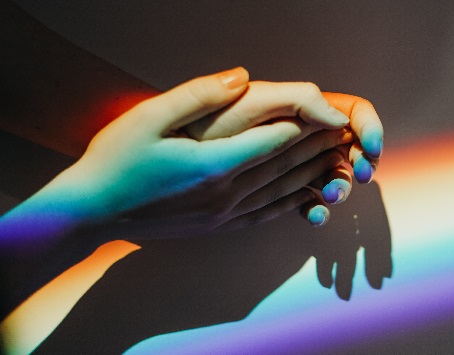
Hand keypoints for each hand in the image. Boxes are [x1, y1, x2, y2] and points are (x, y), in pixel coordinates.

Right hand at [5, 67, 355, 241]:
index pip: (278, 139)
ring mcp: (225, 215)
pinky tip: (307, 198)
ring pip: (283, 191)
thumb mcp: (150, 116)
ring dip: (314, 174)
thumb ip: (199, 95)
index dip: (309, 123)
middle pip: (287, 166)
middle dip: (321, 147)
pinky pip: (267, 215)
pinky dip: (293, 203)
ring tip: (338, 162)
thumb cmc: (116, 160)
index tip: (333, 113)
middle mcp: (228, 193)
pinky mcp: (219, 228)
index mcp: (216, 164)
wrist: (92, 212)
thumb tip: (242, 77)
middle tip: (348, 134)